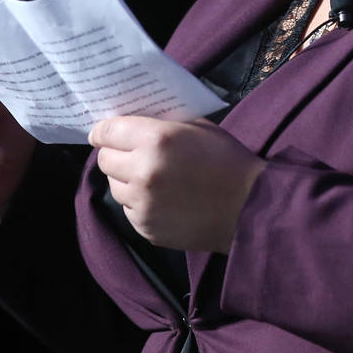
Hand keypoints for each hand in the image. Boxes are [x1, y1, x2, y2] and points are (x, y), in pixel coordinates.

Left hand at [88, 116, 264, 253]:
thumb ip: (161, 124)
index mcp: (156, 139)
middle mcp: (143, 171)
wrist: (248, 207)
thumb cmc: (226, 159)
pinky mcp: (146, 228)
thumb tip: (130, 124)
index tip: (104, 134)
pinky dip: (139, 203)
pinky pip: (129, 210)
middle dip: (115, 154)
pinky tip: (163, 199)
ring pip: (114, 186)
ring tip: (152, 179)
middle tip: (131, 155)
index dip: (103, 131)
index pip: (107, 131)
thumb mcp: (197, 127)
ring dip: (126, 180)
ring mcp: (142, 204)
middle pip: (104, 160)